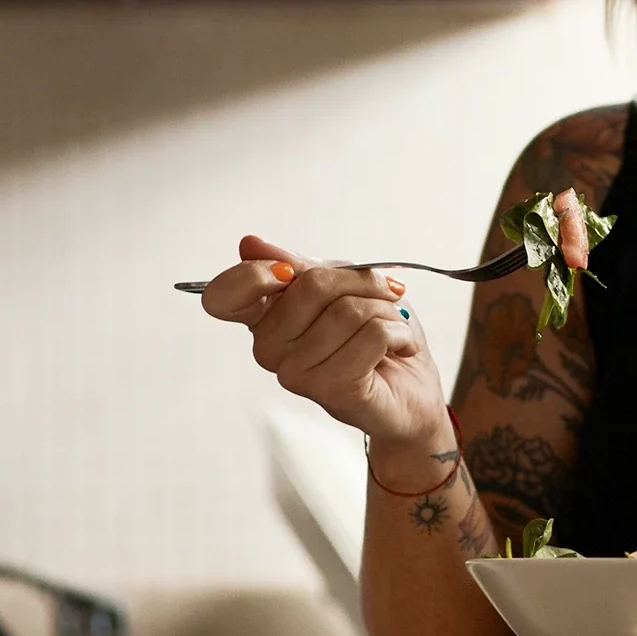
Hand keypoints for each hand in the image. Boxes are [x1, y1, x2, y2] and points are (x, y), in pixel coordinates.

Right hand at [199, 233, 445, 451]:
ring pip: (348, 311)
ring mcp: (296, 374)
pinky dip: (399, 333)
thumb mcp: (340, 286)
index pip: (224, 296)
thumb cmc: (375, 337)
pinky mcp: (332, 389)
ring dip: (386, 311)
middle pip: (311, 285)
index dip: (254, 274)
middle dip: (362, 283)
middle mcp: (270, 350)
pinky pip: (372, 334)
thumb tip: (250, 244)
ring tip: (392, 328)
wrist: (412, 391)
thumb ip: (298, 266)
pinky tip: (400, 348)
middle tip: (383, 298)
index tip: (291, 271)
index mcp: (264, 319)